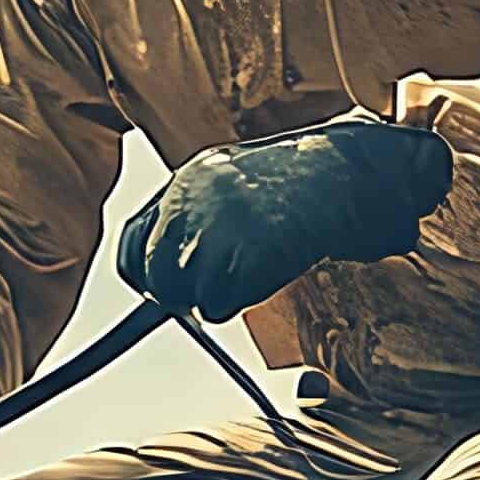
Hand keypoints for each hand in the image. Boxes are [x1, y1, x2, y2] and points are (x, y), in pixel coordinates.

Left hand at [115, 115, 452, 322]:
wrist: (346, 175)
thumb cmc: (301, 184)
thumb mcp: (234, 184)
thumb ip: (198, 216)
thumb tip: (171, 268)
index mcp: (188, 181)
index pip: (133, 240)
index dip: (144, 271)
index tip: (157, 288)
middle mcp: (190, 202)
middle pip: (155, 274)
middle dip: (178, 291)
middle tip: (216, 286)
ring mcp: (212, 229)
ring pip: (184, 294)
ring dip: (214, 296)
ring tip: (253, 269)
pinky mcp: (237, 257)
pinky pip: (217, 304)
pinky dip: (238, 300)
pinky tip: (268, 272)